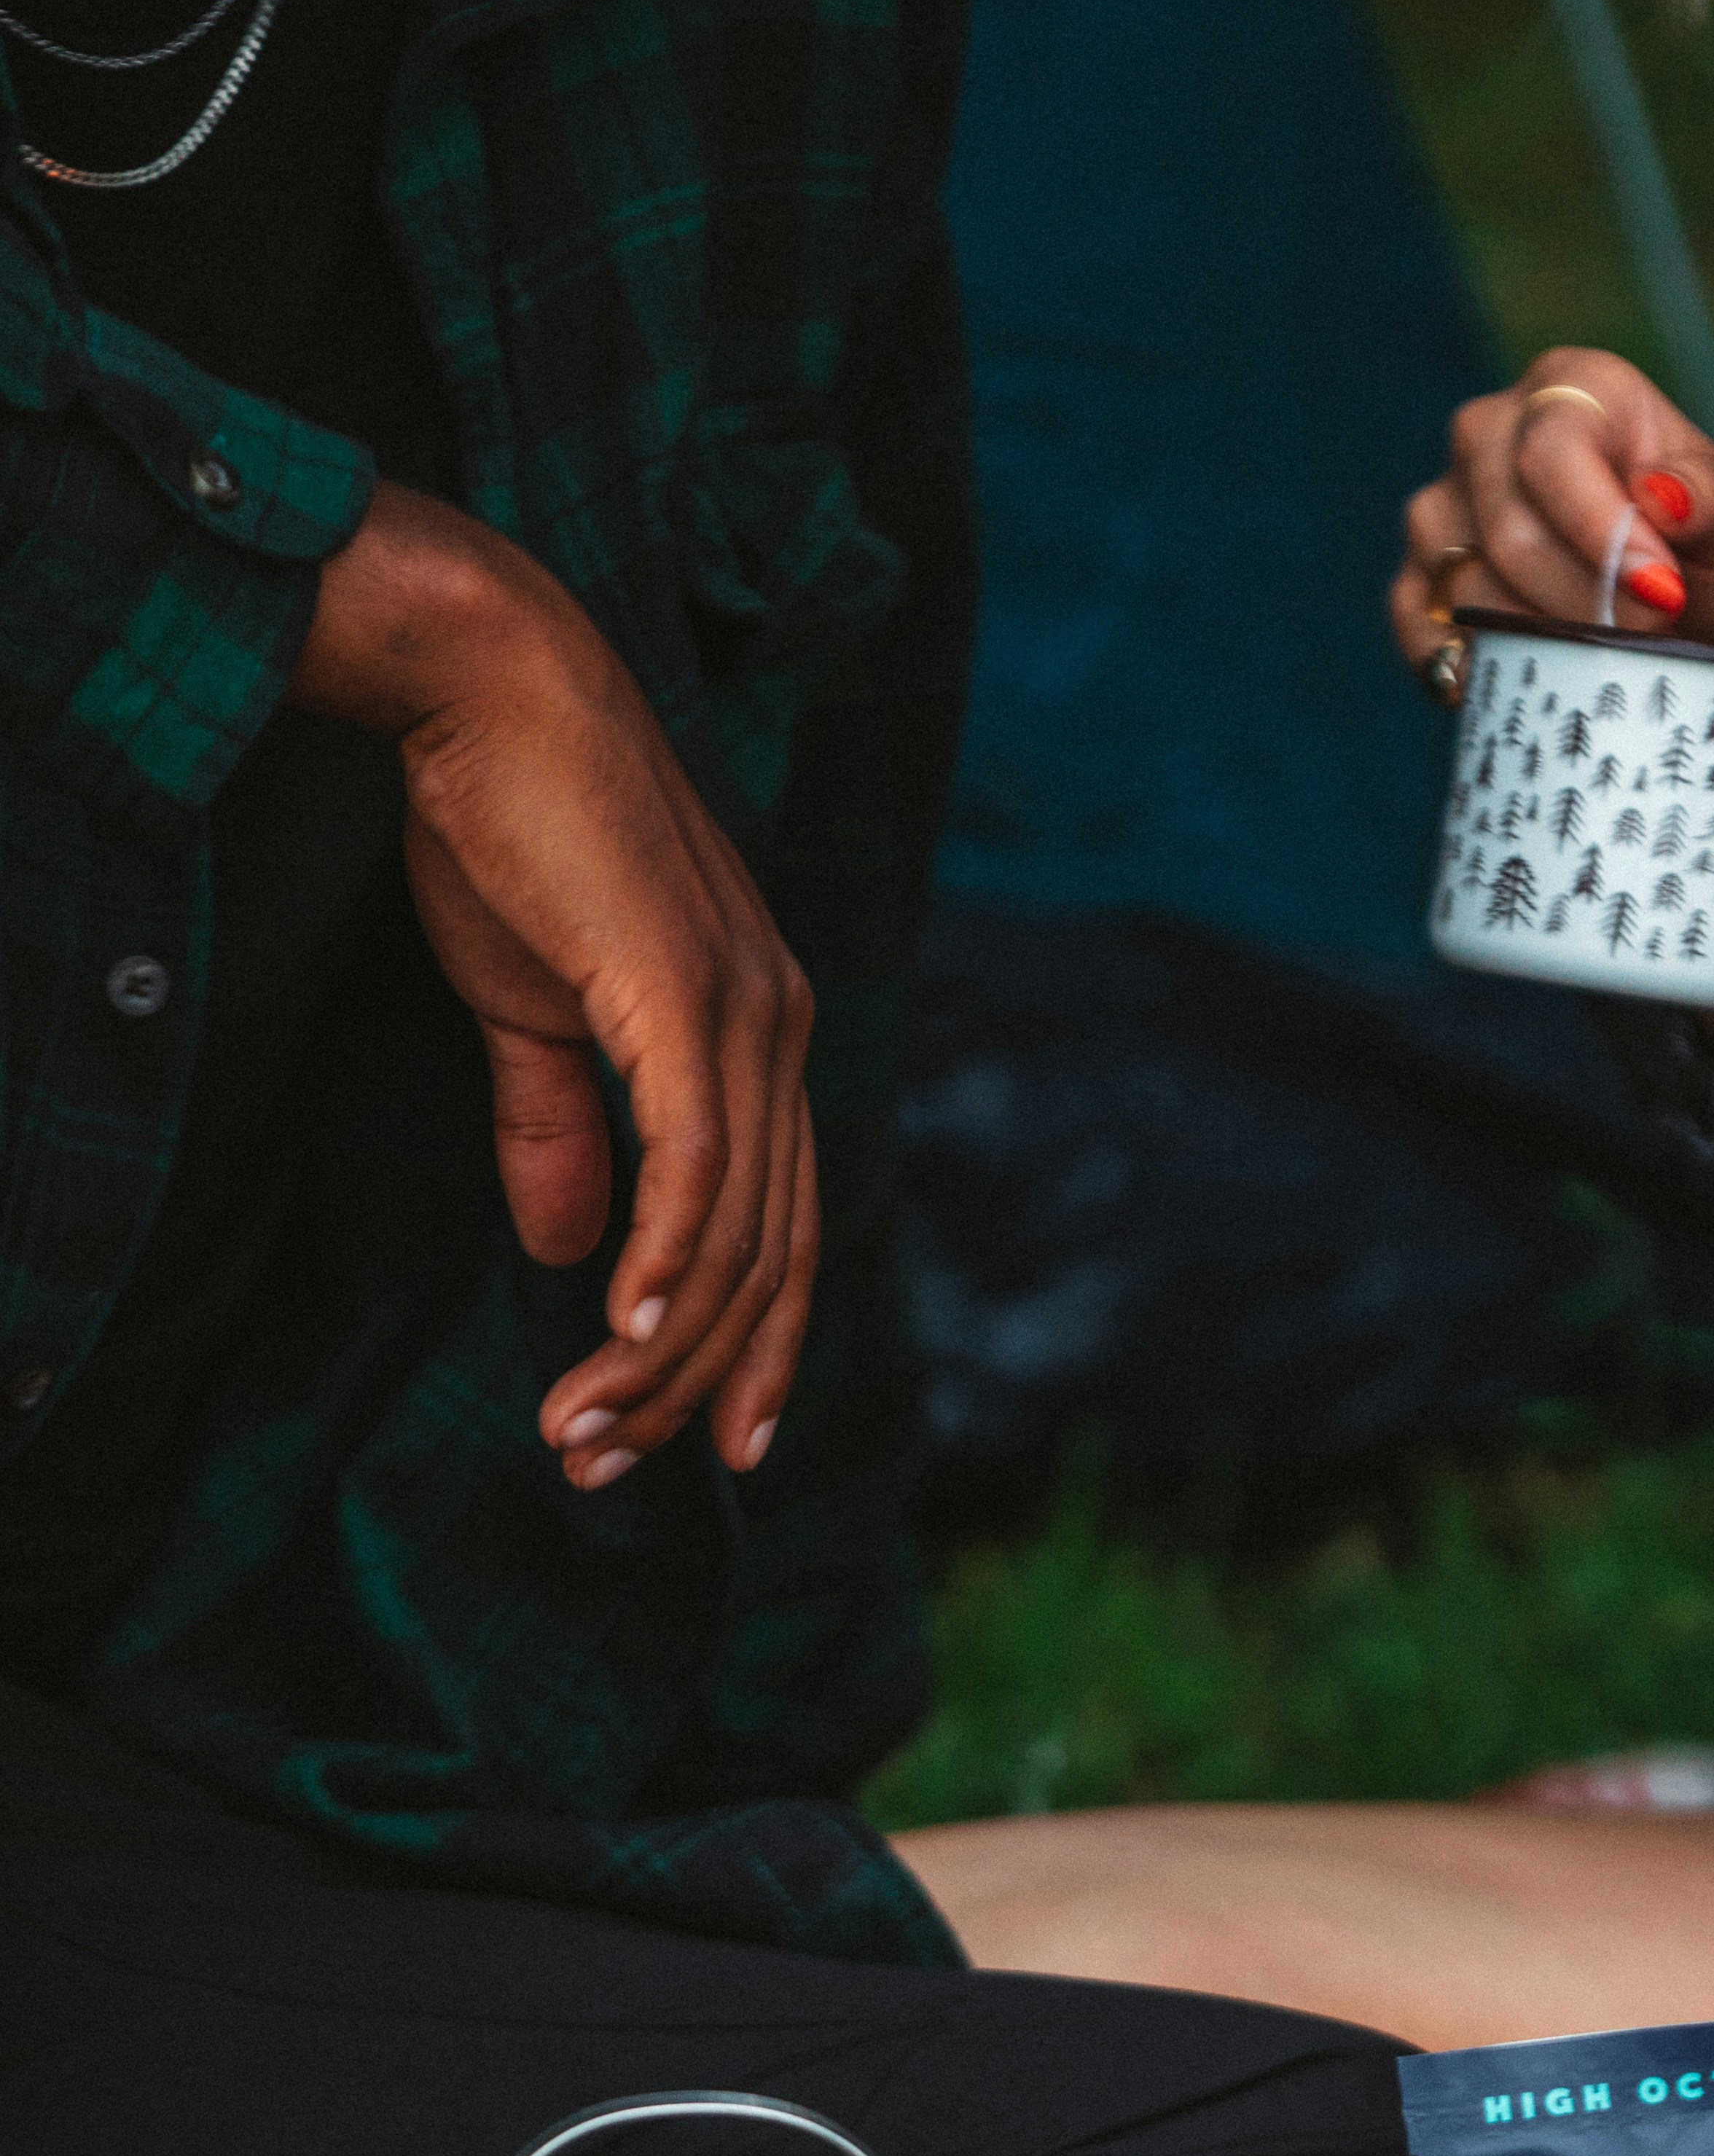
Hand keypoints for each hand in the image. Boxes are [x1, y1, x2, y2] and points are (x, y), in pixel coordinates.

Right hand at [290, 484, 815, 1486]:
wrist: (489, 686)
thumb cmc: (510, 832)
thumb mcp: (533, 1009)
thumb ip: (560, 1131)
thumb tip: (561, 1252)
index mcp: (762, 1036)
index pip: (782, 1231)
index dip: (747, 1351)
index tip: (700, 1447)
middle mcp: (782, 1032)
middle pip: (769, 1260)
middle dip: (691, 1385)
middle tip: (606, 1469)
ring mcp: (748, 1012)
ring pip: (734, 1234)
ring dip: (658, 1350)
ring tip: (583, 1430)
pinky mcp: (685, 995)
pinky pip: (698, 1162)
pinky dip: (668, 1258)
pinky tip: (626, 1332)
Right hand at [1390, 349, 1713, 673]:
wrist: (1691, 626)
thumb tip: (1663, 497)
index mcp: (1572, 386)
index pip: (1552, 449)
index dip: (1602, 531)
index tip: (1662, 590)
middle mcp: (1489, 432)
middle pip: (1507, 527)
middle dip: (1585, 600)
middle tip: (1650, 633)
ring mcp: (1443, 508)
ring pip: (1468, 587)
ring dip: (1544, 640)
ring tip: (1606, 651)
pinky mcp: (1421, 581)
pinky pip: (1422, 629)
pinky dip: (1476, 669)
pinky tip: (1535, 677)